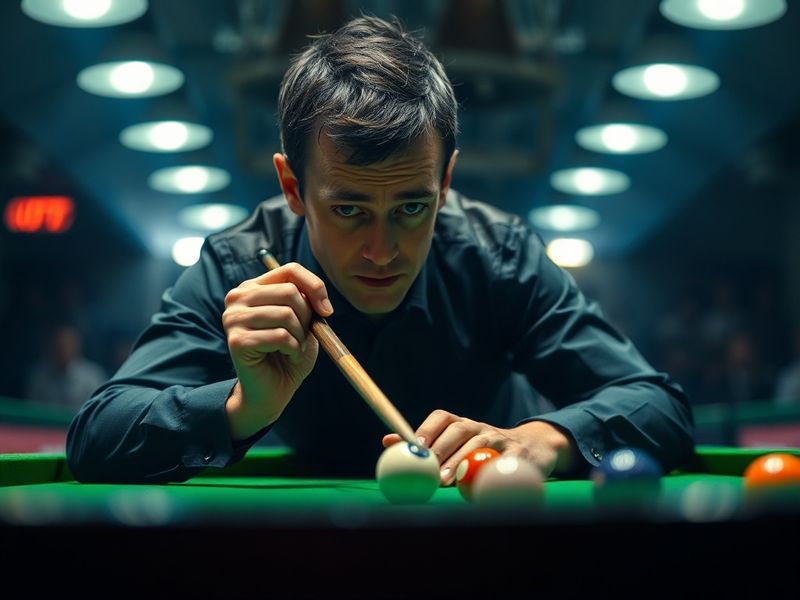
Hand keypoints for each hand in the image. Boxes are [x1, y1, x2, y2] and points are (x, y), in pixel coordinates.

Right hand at [223, 262, 332, 439]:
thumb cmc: (289, 353)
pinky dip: (293, 349)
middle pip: (290, 292)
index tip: (327, 311)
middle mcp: (237, 298)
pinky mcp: (237, 340)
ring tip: (294, 348)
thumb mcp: (304, 322)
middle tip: (303, 337)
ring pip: (286, 315)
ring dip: (300, 337)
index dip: (315, 287)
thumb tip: (319, 301)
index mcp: (253, 287)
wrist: (272, 391)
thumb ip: (307, 303)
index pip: (290, 270)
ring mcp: (233, 318)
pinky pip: (280, 336)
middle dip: (307, 318)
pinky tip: (287, 357)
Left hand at [382, 410, 576, 484]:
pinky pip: (503, 462)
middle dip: (441, 448)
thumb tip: (387, 441)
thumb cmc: (482, 453)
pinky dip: (490, 472)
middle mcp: (480, 426)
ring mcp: (501, 438)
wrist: (532, 450)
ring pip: (479, 444)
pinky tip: (480, 486)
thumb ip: (425, 447)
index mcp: (462, 424)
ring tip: (449, 479)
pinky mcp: (518, 454)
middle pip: (459, 429)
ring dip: (462, 460)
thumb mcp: (456, 447)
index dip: (426, 428)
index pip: (442, 417)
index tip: (413, 445)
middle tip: (429, 469)